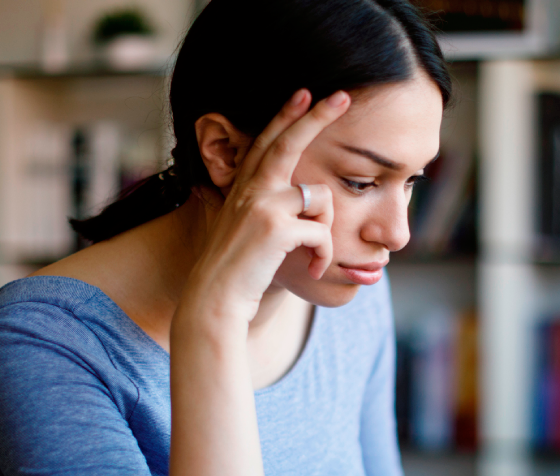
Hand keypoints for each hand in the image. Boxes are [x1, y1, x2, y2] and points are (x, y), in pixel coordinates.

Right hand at [178, 88, 350, 325]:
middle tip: (343, 96)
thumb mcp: (250, 228)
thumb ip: (271, 207)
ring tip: (312, 256)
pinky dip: (323, 255)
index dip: (286, 115)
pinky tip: (310, 269)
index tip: (305, 93)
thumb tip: (308, 197)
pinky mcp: (276, 227)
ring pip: (322, 197)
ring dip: (325, 232)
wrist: (216, 297)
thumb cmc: (239, 269)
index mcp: (245, 185)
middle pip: (290, 140)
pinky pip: (322, 232)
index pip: (268, 140)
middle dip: (318, 116)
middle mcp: (252, 187)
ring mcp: (263, 204)